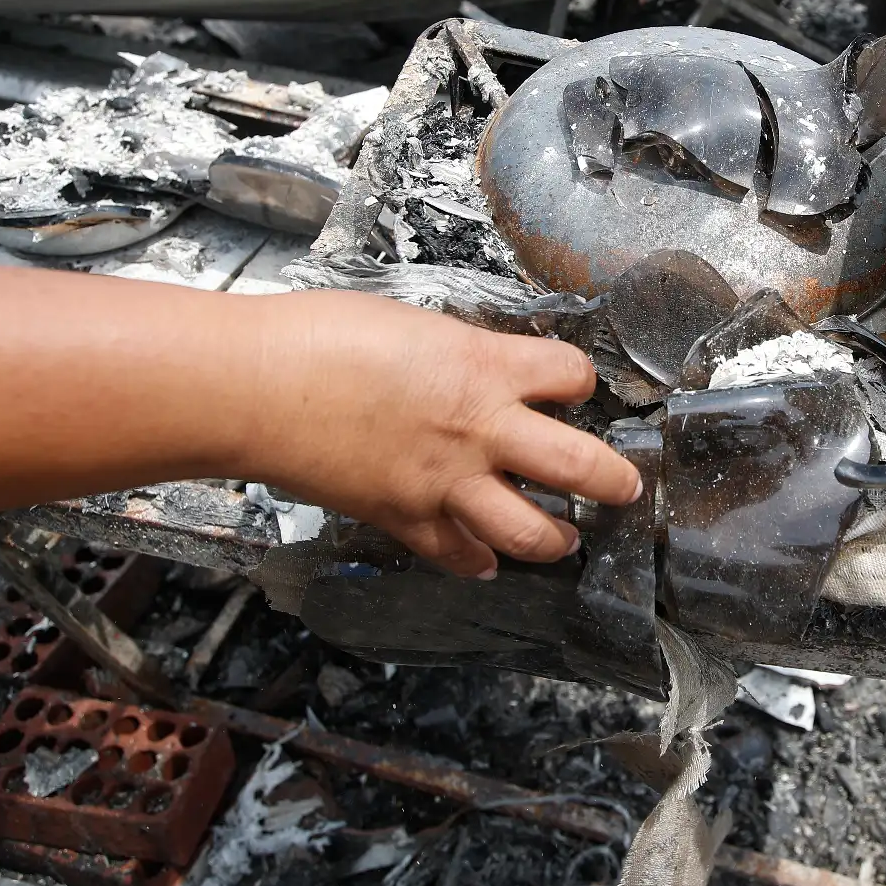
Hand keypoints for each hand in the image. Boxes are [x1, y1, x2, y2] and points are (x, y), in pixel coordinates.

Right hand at [238, 290, 639, 577]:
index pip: (571, 375)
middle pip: (581, 468)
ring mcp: (445, 483)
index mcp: (485, 366)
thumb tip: (482, 367)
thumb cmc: (321, 337)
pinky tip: (485, 558)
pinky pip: (459, 556)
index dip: (580, 381)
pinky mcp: (405, 520)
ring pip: (531, 532)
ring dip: (555, 538)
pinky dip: (478, 562)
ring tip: (564, 537)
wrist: (259, 386)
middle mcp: (480, 430)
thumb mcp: (415, 323)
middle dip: (614, 482)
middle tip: (626, 488)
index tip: (576, 387)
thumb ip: (461, 353)